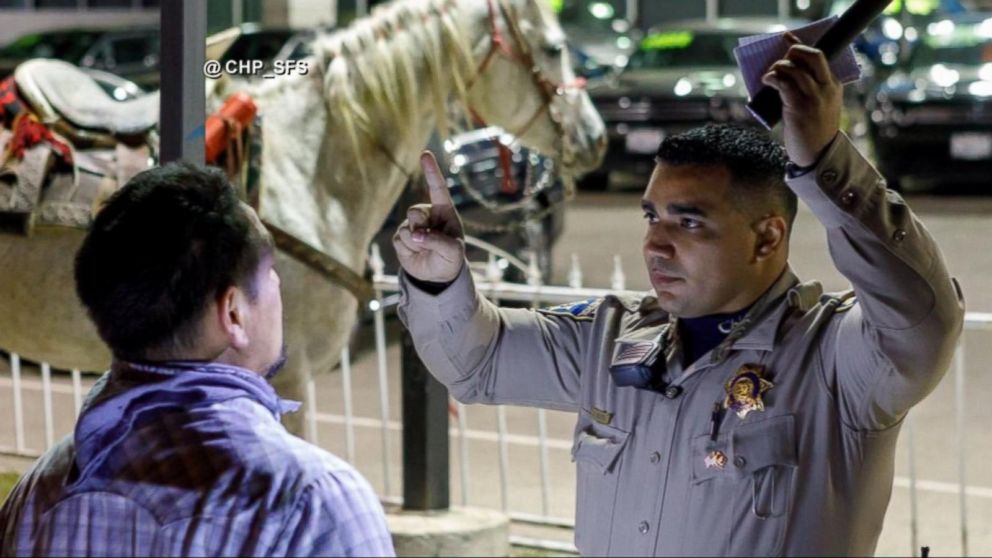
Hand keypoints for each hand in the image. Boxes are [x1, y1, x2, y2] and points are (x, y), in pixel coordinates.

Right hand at [392, 151, 465, 282]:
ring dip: (417, 243)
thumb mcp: (453, 251)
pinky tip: (416, 253)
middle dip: (420, 227)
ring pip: (406, 228)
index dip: (431, 171)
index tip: (425, 154)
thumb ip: (437, 240)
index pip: (437, 188)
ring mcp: (412, 225)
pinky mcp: (401, 238)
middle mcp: (427, 214)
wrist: (436, 276)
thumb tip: (416, 234)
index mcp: (444, 211)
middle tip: (428, 241)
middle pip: (415, 212)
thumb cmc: (450, 258)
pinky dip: (409, 250)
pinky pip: (400, 240)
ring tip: (426, 250)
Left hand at [760, 33, 841, 166]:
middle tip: (781, 59)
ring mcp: (814, 97)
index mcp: (834, 85)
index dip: (801, 45)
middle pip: (813, 55)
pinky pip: (785, 83)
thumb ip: (810, 90)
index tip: (787, 38)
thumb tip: (785, 76)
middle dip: (793, 50)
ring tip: (770, 76)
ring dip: (778, 67)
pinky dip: (773, 77)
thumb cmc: (814, 131)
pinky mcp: (800, 107)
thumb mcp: (820, 106)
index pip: (820, 57)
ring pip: (795, 68)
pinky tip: (767, 81)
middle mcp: (827, 88)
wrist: (817, 155)